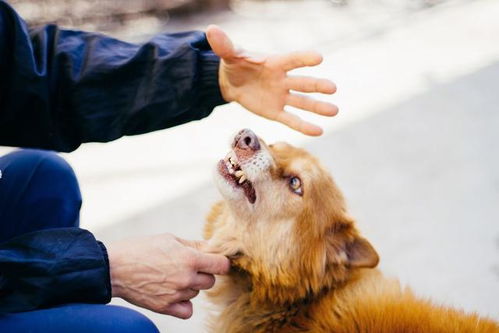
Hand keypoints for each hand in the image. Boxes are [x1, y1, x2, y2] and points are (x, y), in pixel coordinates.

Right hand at [106, 233, 229, 318]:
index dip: (220, 262)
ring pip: (197, 293)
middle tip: (187, 266)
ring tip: (172, 276)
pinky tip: (175, 293)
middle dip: (203, 273)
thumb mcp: (170, 239)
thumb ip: (194, 245)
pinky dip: (184, 304)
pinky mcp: (165, 307)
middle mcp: (186, 278)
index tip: (215, 261)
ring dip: (190, 286)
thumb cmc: (141, 248)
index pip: (222, 265)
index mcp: (189, 258)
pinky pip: (187, 310)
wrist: (114, 267)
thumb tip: (212, 247)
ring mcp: (176, 294)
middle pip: (211, 281)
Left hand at [206, 25, 337, 135]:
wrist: (231, 82)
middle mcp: (283, 80)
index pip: (291, 60)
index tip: (319, 58)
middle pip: (302, 83)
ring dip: (318, 107)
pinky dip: (304, 126)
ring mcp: (281, 97)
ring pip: (302, 103)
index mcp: (275, 63)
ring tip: (335, 111)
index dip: (303, 59)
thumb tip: (211, 30)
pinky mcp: (276, 112)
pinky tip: (319, 130)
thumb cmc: (235, 64)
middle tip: (332, 88)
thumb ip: (224, 45)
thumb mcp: (229, 55)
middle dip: (317, 86)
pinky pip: (291, 119)